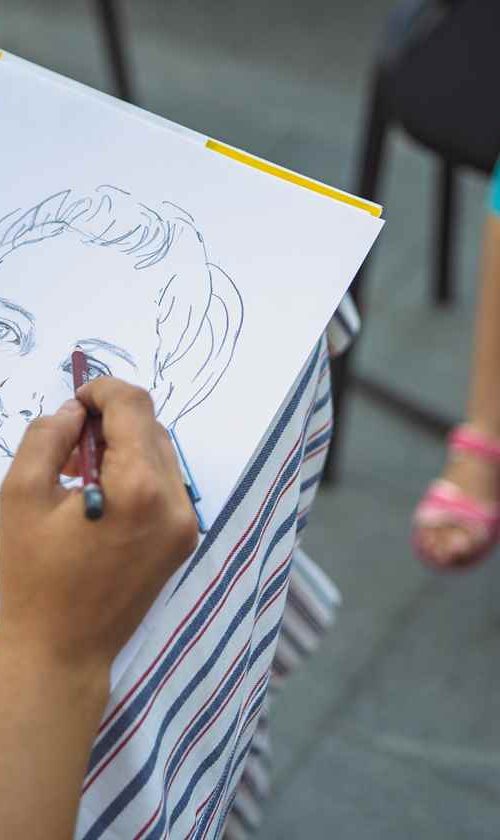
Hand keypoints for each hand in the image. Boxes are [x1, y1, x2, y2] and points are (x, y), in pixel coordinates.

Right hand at [0, 379, 197, 682]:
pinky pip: (165, 486)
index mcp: (139, 487)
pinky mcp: (181, 544)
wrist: (54, 658)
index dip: (103, 390)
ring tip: (81, 472)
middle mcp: (175, 502)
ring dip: (126, 447)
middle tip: (70, 441)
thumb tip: (75, 412)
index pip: (134, 406)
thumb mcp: (20, 497)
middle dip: (112, 421)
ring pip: (162, 455)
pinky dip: (137, 474)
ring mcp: (184, 526)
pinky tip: (102, 496)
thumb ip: (48, 438)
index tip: (75, 400)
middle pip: (152, 428)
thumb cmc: (27, 581)